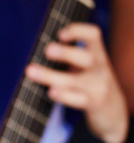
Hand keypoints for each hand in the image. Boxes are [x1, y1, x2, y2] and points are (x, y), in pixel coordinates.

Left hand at [25, 23, 128, 142]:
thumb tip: (38, 49)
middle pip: (86, 58)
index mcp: (97, 54)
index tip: (60, 33)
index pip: (93, 36)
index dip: (79, 31)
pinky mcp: (94, 104)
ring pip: (76, 80)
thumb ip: (70, 56)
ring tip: (30, 71)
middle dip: (66, 52)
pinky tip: (51, 92)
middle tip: (47, 49)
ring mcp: (98, 87)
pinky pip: (79, 100)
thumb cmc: (91, 84)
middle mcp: (99, 68)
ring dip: (51, 75)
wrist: (112, 111)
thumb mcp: (86, 66)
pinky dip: (64, 96)